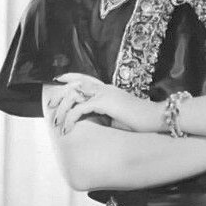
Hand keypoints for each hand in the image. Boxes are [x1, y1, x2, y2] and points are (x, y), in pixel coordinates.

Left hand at [48, 74, 162, 134]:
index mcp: (109, 89)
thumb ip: (107, 116)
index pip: (85, 78)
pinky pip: (79, 109)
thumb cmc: (142, 122)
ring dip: (62, 110)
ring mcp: (104, 94)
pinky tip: (67, 129)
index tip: (58, 81)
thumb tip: (96, 122)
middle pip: (75, 84)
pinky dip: (70, 119)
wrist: (156, 118)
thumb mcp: (121, 117)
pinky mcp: (104, 103)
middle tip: (49, 106)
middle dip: (59, 94)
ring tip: (57, 123)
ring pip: (73, 96)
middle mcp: (105, 88)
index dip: (70, 77)